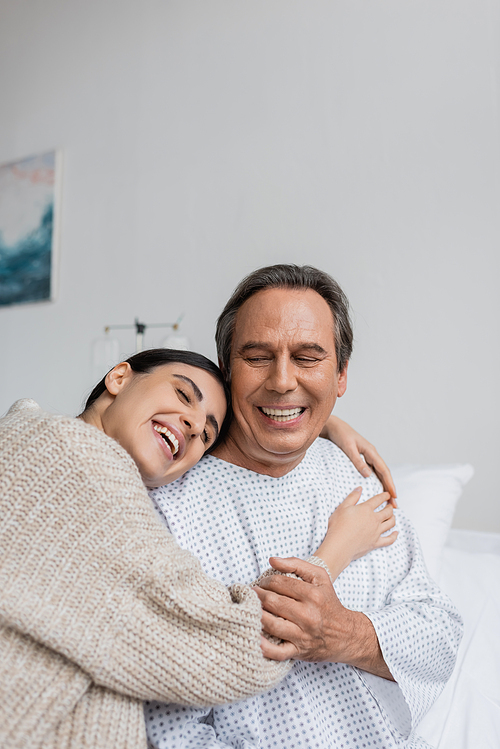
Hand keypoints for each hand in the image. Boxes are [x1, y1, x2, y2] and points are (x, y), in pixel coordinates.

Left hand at [255, 557, 392, 679]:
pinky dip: (264, 647)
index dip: (266, 581)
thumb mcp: (319, 577)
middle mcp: (308, 615)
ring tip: (250, 609)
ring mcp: (303, 635)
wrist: (346, 634)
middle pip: (273, 602)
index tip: (262, 583)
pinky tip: (255, 638)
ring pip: (272, 624)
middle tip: (252, 594)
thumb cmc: (328, 602)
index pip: (280, 583)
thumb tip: (272, 560)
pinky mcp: (299, 651)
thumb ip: (296, 564)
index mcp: (312, 595)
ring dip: (257, 615)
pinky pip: (278, 652)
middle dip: (258, 596)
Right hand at [314, 488, 397, 575]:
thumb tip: (359, 488)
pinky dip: (394, 536)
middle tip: (390, 505)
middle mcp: (374, 520)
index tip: (387, 494)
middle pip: (388, 511)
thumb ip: (352, 497)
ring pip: (391, 523)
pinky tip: (396, 533)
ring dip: (393, 518)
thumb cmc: (338, 526)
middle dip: (390, 507)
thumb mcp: (343, 507)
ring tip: (392, 516)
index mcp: (366, 509)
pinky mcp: (376, 543)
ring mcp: (376, 532)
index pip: (378, 499)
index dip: (384, 495)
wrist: (339, 545)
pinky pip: (389, 539)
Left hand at [320, 415, 396, 500]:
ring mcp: (368, 456)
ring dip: (385, 486)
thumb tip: (368, 475)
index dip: (389, 483)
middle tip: (395, 504)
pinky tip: (377, 489)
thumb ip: (357, 461)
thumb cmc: (341, 435)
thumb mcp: (348, 448)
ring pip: (380, 473)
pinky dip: (378, 481)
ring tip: (389, 500)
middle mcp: (372, 454)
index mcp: (371, 451)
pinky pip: (374, 471)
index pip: (384, 470)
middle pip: (384, 473)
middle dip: (390, 488)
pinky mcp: (363, 458)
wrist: (334, 427)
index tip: (394, 495)